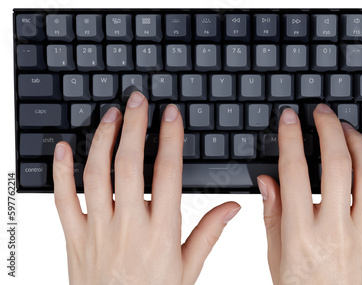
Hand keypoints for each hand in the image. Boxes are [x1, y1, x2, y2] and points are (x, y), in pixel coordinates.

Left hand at [52, 91, 240, 284]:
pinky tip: (64, 148)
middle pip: (129, 165)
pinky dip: (60, 171)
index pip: (167, 174)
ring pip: (97, 174)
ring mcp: (98, 230)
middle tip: (137, 101)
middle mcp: (128, 225)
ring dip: (103, 139)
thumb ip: (210, 233)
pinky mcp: (74, 237)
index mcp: (161, 231)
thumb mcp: (188, 268)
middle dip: (134, 126)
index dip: (170, 139)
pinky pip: (62, 199)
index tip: (171, 115)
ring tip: (111, 115)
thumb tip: (233, 206)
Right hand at [257, 104, 361, 284]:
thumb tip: (268, 180)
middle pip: (336, 165)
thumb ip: (272, 214)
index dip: (290, 138)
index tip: (290, 119)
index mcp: (301, 235)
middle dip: (328, 129)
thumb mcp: (277, 257)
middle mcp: (335, 231)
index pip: (295, 173)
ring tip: (346, 130)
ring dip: (357, 144)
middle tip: (322, 114)